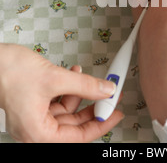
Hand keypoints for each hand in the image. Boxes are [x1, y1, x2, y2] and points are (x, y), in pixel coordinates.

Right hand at [0, 44, 121, 142]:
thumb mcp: (55, 78)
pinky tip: (75, 73)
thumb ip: (85, 85)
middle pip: (73, 123)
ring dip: (80, 93)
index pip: (77, 137)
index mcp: (37, 132)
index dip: (100, 125)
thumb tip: (106, 90)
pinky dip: (69, 88)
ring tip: (89, 79)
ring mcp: (34, 114)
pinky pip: (58, 99)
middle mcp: (35, 127)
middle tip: (108, 96)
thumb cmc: (9, 72)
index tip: (114, 115)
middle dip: (92, 107)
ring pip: (67, 110)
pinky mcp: (35, 102)